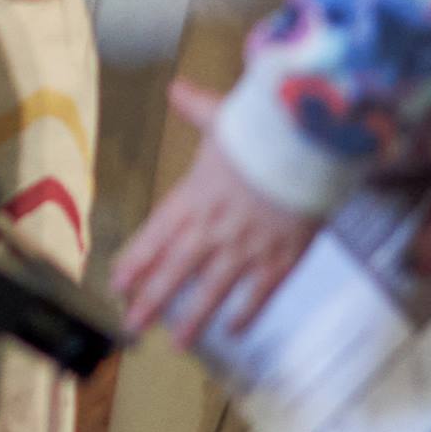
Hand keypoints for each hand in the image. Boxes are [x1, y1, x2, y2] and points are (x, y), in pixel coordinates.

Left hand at [112, 99, 322, 345]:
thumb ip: (196, 108)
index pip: (155, 235)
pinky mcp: (281, 258)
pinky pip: (260, 293)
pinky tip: (235, 330)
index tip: (117, 283)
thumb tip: (175, 89)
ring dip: (194, 318)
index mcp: (194, 195)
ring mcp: (246, 247)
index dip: (136, 261)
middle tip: (132, 326)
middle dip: (152, 300)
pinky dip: (247, 313)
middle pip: (175, 269)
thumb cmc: (267, 129)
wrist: (313, 148)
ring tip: (178, 342)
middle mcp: (213, 227)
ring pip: (213, 289)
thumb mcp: (226, 116)